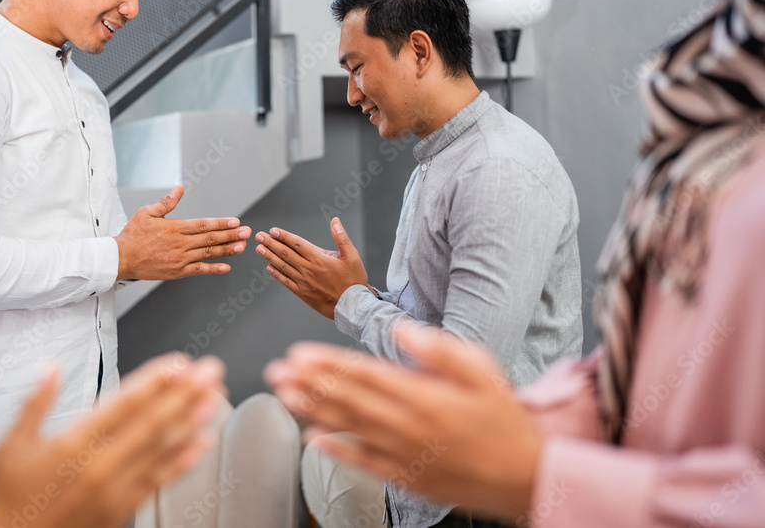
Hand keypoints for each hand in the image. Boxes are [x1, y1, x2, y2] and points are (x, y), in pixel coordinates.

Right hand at [0, 353, 225, 527]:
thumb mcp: (12, 443)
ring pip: (161, 449)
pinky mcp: (120, 510)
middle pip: (151, 422)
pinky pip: (158, 481)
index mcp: (72, 443)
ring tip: (215, 398)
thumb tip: (50, 368)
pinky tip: (201, 443)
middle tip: (211, 371)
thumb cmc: (8, 495)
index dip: (154, 381)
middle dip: (185, 393)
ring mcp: (113, 489)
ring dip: (192, 421)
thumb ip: (35, 402)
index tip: (178, 363)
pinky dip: (183, 461)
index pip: (122, 404)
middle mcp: (98, 465)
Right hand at [115, 185, 251, 279]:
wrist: (121, 259)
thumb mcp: (146, 213)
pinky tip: (226, 267)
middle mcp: (180, 244)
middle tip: (247, 233)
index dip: (221, 223)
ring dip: (227, 250)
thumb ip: (166, 202)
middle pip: (210, 239)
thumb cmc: (133, 234)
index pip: (203, 225)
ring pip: (208, 253)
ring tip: (242, 247)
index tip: (236, 221)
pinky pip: (199, 270)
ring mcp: (180, 259)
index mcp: (174, 228)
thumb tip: (180, 188)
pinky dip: (213, 268)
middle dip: (231, 235)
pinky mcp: (177, 272)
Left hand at [254, 217, 367, 318]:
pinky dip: (276, 274)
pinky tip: (269, 267)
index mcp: (319, 258)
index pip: (297, 243)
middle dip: (271, 243)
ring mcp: (304, 282)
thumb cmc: (354, 280)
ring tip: (259, 248)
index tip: (273, 230)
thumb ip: (341, 237)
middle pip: (286, 253)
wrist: (352, 306)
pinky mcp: (302, 293)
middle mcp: (308, 269)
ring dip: (269, 256)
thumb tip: (335, 221)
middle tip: (259, 236)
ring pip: (283, 266)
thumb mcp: (352, 256)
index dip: (284, 236)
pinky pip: (286, 282)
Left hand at [264, 326, 540, 521]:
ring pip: (349, 429)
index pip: (364, 374)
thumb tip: (404, 330)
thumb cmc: (504, 420)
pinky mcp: (407, 476)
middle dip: (309, 384)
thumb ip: (440, 349)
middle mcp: (408, 426)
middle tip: (278, 371)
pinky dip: (337, 451)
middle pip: (348, 400)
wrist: (528, 475)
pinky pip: (364, 462)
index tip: (299, 353)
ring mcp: (405, 454)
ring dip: (313, 412)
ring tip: (285, 396)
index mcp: (424, 396)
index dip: (328, 363)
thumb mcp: (483, 370)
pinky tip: (313, 439)